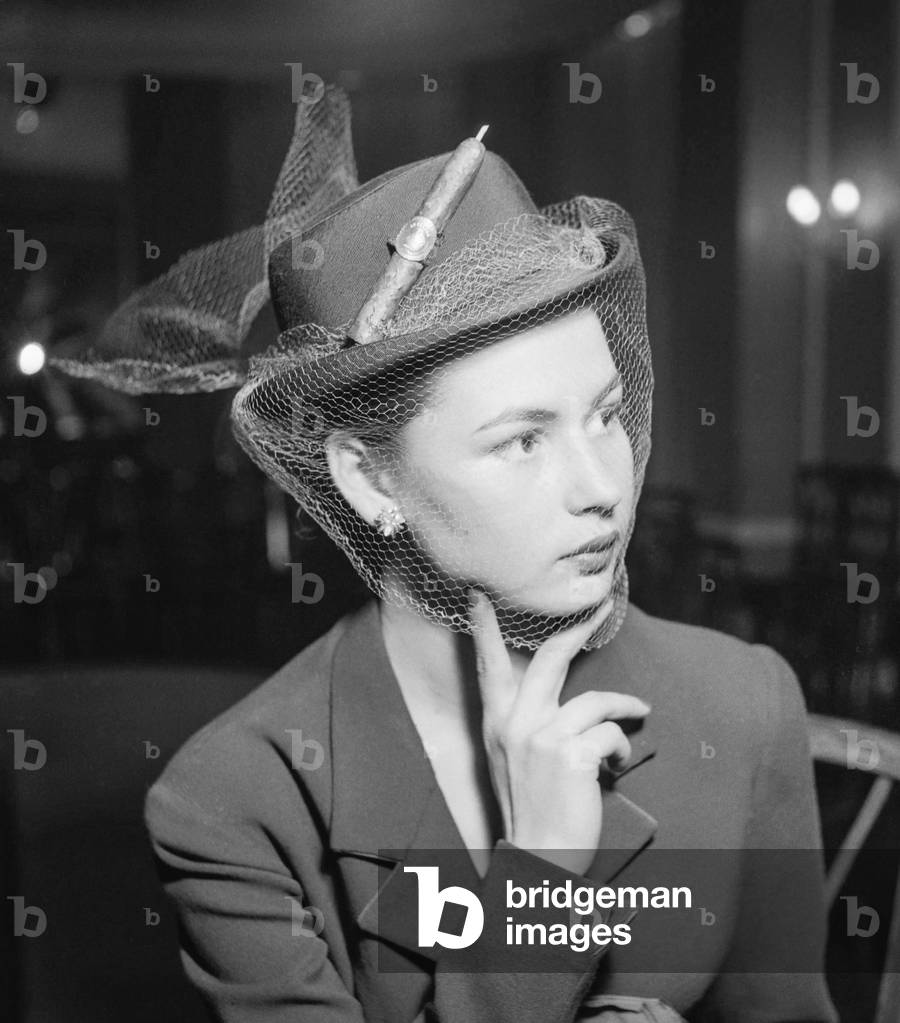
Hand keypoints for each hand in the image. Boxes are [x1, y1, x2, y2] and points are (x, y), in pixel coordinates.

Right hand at [468, 588, 650, 874]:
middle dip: (576, 629)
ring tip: (638, 714)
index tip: (479, 596)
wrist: (539, 859)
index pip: (488, 666)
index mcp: (497, 724)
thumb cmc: (532, 810)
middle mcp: (515, 724)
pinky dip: (621, 747)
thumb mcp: (512, 762)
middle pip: (548, 659)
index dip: (485, 629)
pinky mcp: (571, 755)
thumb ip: (526, 726)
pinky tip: (616, 767)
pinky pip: (610, 733)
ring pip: (595, 701)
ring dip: (622, 707)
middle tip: (600, 606)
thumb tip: (564, 703)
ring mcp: (542, 737)